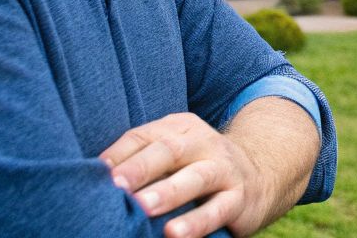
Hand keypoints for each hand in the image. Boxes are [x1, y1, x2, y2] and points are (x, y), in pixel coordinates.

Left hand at [100, 112, 270, 237]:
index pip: (143, 136)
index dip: (119, 154)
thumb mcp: (174, 152)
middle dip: (141, 168)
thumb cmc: (198, 165)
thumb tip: (94, 176)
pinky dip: (197, 222)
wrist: (262, 173)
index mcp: (180, 128)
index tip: (95, 172)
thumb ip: (141, 158)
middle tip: (116, 186)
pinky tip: (175, 234)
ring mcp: (224, 170)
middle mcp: (203, 144)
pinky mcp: (239, 198)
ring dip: (168, 193)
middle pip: (170, 151)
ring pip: (197, 178)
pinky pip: (217, 210)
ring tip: (143, 208)